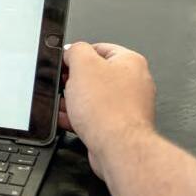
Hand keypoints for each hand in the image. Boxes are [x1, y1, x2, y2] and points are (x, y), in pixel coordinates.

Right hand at [59, 42, 155, 178]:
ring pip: (93, 97)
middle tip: (62, 84)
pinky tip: (66, 118)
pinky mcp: (118, 125)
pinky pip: (94, 115)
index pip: (99, 48)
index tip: (64, 62)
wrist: (118, 147)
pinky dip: (78, 116)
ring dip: (73, 100)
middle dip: (73, 80)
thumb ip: (75, 51)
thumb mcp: (83, 66)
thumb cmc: (108, 109)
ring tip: (61, 103)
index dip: (77, 54)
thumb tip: (71, 51)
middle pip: (95, 74)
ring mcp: (127, 105)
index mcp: (130, 62)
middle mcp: (133, 82)